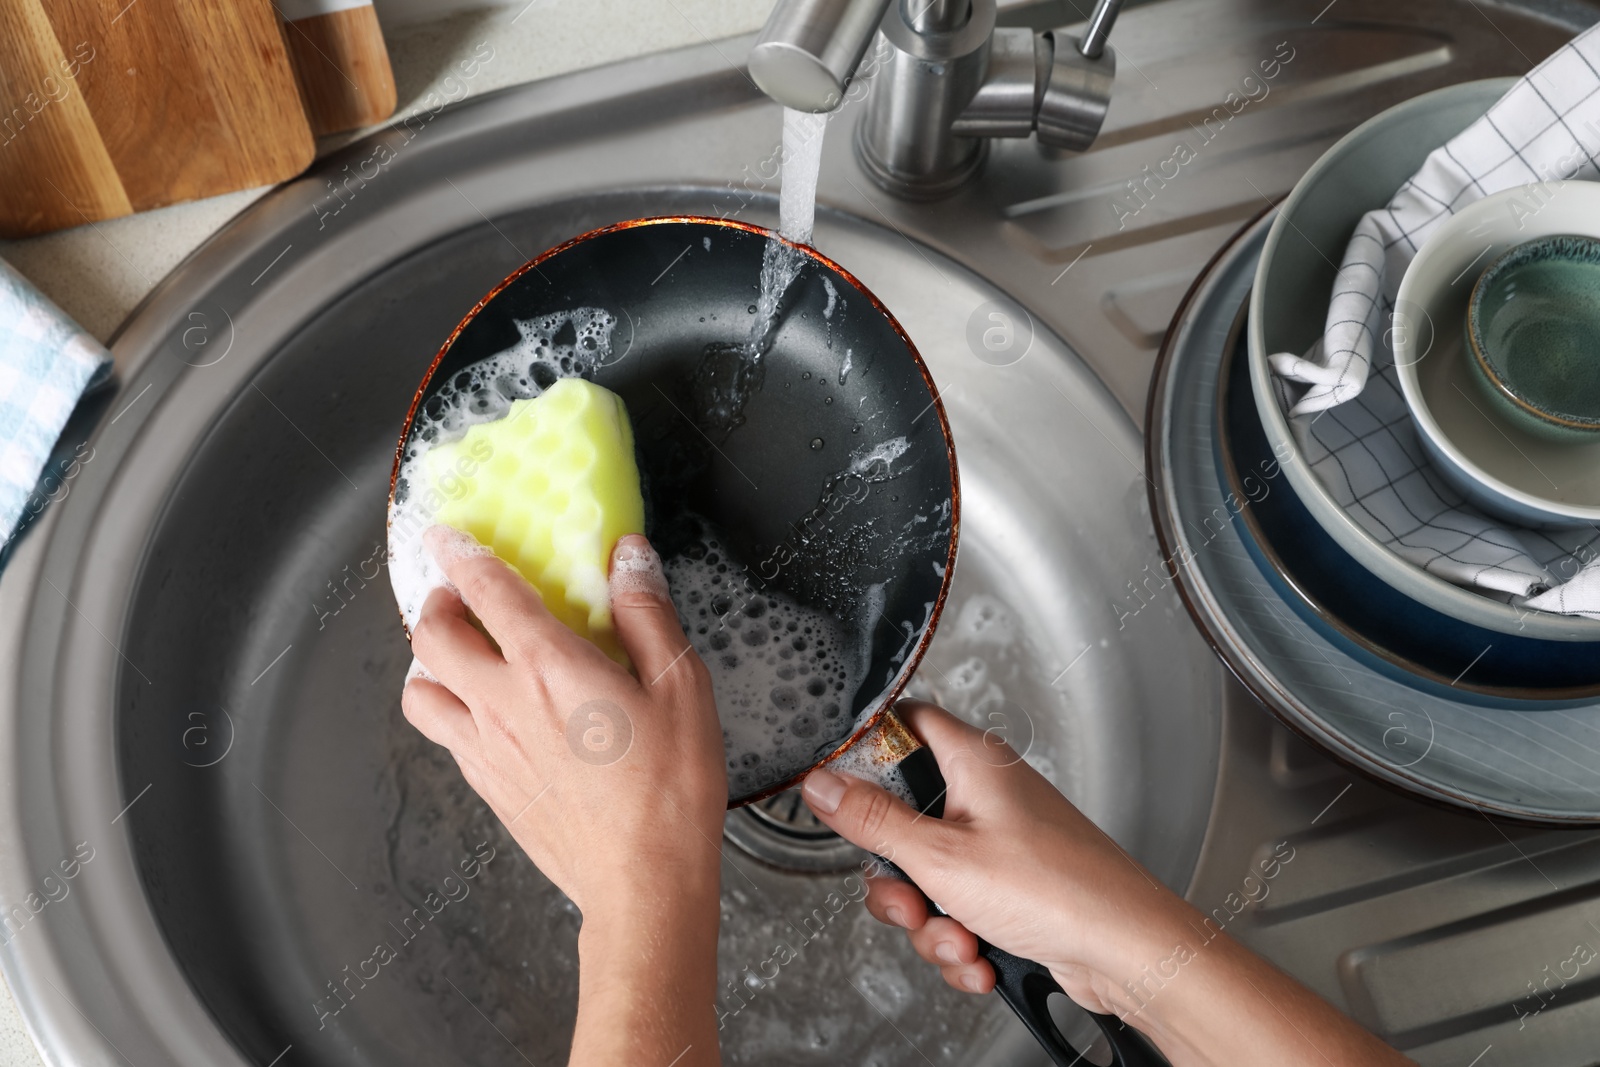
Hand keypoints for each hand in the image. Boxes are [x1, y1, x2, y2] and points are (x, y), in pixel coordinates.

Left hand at [402, 526, 724, 1066]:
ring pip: (419, 692)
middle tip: (456, 594)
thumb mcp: (682, 686)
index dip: (461, 556)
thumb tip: (630, 557)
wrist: (642, 883)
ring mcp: (486, 750)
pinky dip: (448, 709)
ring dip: (428, 662)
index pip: (487, 592)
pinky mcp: (488, 788)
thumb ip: (646, 614)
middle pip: (431, 637)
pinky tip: (483, 713)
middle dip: (435, 603)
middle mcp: (503, 704)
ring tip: (457, 653)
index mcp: (550, 668)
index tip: (448, 537)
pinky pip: (444, 736)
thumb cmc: (670, 790)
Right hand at [800, 701, 1184, 1009]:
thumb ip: (873, 820)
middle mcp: (985, 795)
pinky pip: (957, 910)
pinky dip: (960, 941)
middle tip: (913, 899)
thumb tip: (822, 784)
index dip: (865, 750)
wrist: (1126, 951)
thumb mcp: (942, 857)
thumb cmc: (1060, 889)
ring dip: (931, 923)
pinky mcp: (1008, 889)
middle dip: (899, 879)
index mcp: (972, 761)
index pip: (903, 723)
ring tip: (960, 939)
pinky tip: (982, 958)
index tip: (843, 791)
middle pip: (902, 819)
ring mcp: (998, 843)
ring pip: (926, 877)